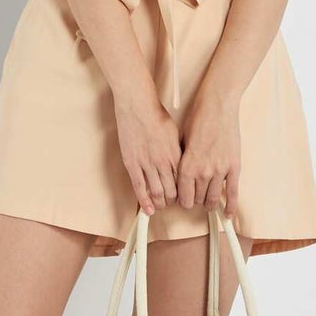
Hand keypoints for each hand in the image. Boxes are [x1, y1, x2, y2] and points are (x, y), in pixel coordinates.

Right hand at [114, 95, 179, 214]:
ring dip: (159, 203)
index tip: (183, 196)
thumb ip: (177, 151)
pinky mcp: (132, 163)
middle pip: (171, 190)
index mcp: (176, 154)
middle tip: (171, 204)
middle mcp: (163, 162)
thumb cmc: (156, 115)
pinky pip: (139, 187)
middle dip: (173, 201)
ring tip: (160, 207)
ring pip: (156, 192)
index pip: (183, 181)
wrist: (137, 105)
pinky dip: (144, 201)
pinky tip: (147, 210)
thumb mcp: (174, 133)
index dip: (184, 192)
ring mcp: (147, 164)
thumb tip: (180, 163)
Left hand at [178, 88, 241, 217]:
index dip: (182, 201)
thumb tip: (177, 177)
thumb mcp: (180, 141)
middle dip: (195, 201)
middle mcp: (202, 172)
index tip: (183, 199)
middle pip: (197, 200)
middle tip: (195, 198)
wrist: (218, 106)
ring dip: (208, 204)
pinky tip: (228, 216)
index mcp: (186, 166)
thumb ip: (180, 162)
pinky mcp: (234, 167)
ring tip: (207, 203)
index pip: (183, 197)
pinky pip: (232, 193)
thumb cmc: (197, 119)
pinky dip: (230, 206)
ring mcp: (220, 171)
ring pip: (212, 199)